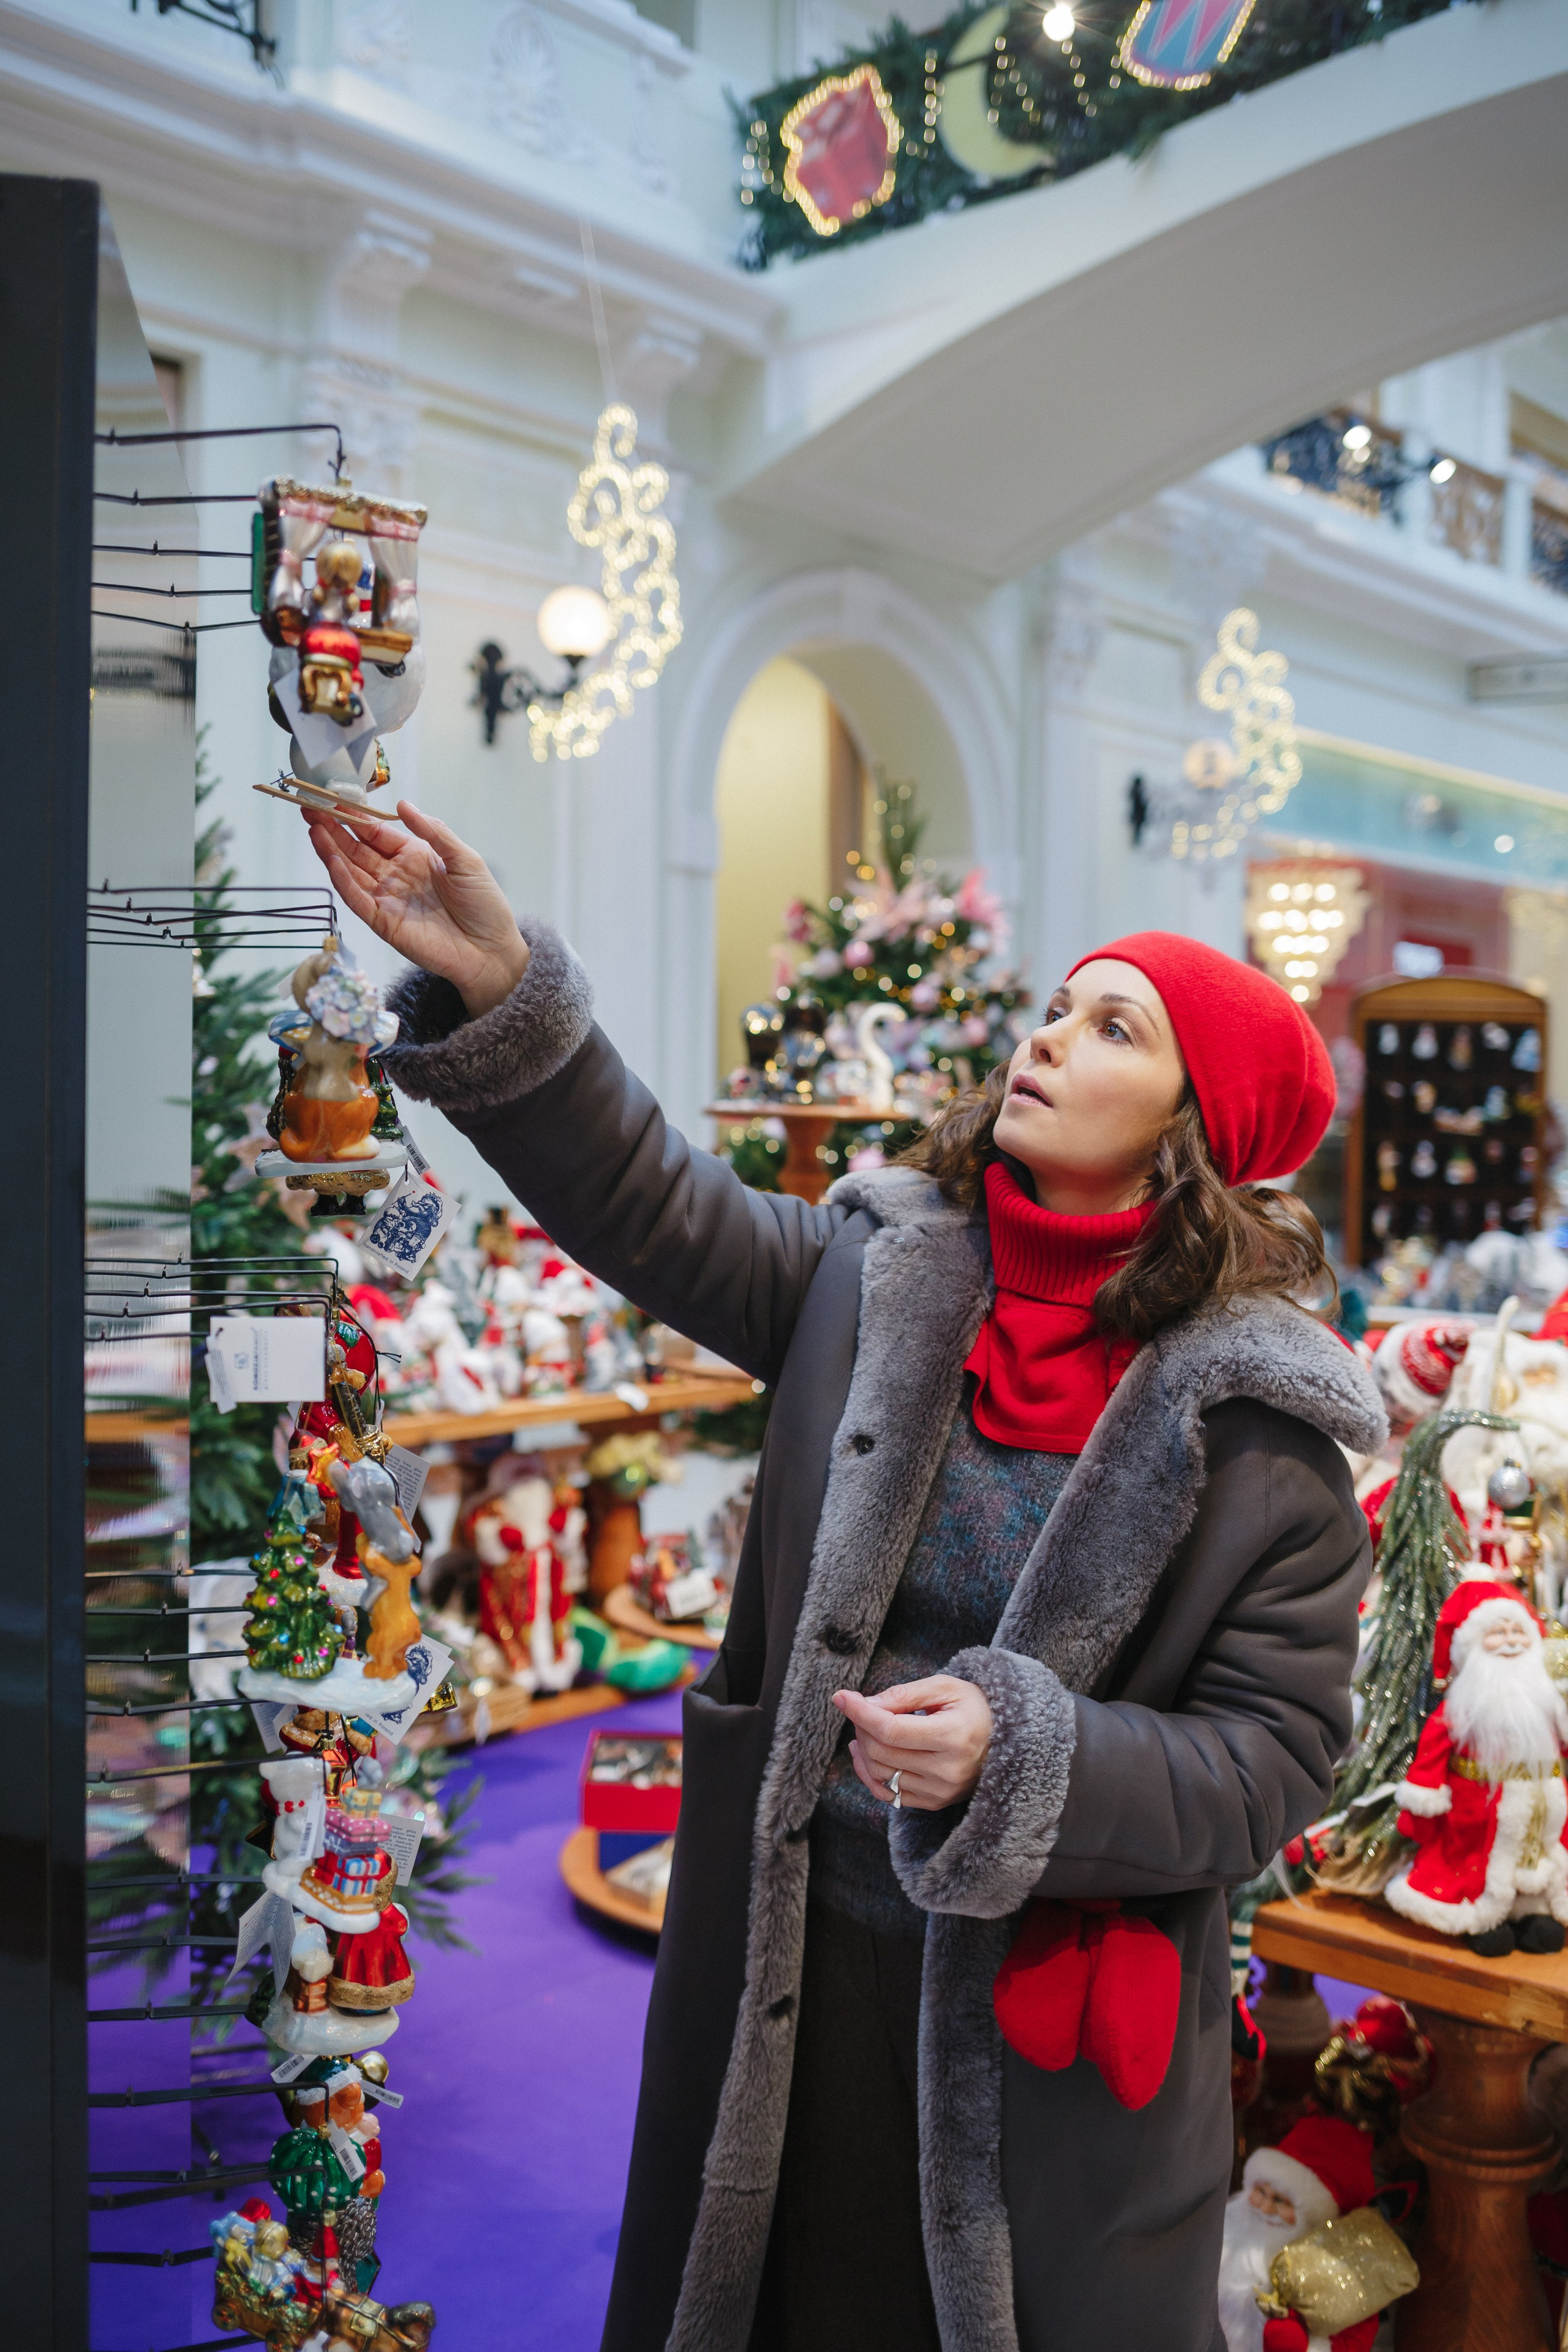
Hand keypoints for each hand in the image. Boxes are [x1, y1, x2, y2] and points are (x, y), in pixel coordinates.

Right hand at [303, 801, 529, 1016]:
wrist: (491, 950)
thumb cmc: (484, 905)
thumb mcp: (464, 858)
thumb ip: (434, 832)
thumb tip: (402, 805)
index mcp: (413, 856)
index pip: (375, 832)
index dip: (354, 816)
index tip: (333, 797)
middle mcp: (395, 876)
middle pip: (355, 849)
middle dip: (332, 828)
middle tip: (309, 807)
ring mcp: (387, 899)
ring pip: (350, 871)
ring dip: (330, 850)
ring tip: (313, 827)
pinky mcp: (383, 923)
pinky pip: (357, 899)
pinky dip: (342, 881)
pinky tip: (330, 860)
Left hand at [833, 1675, 993, 1811]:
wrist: (1007, 1740)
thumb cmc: (974, 1707)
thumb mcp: (944, 1687)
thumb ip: (904, 1694)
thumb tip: (866, 1705)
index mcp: (952, 1737)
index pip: (891, 1730)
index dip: (861, 1713)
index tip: (841, 1697)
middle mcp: (947, 1770)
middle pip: (882, 1753)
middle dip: (862, 1727)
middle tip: (861, 1708)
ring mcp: (940, 1792)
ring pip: (881, 1774)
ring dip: (862, 1749)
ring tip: (863, 1728)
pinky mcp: (934, 1803)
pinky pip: (888, 1795)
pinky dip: (869, 1774)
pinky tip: (865, 1754)